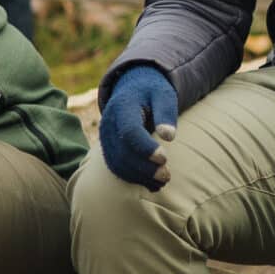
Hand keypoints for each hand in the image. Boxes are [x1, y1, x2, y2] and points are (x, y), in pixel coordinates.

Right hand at [99, 65, 177, 190]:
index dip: (146, 148)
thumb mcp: (163, 94)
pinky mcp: (108, 148)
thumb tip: (169, 136)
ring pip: (118, 163)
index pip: (130, 132)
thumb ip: (166, 112)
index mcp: (122, 106)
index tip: (164, 158)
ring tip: (162, 182)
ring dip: (140, 176)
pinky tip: (152, 184)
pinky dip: (134, 178)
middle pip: (123, 152)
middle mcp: (109, 123)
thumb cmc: (152, 92)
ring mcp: (105, 138)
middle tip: (167, 175)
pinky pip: (117, 167)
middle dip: (145, 168)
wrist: (132, 89)